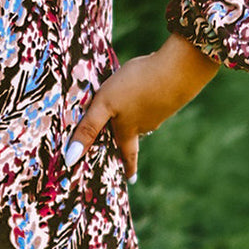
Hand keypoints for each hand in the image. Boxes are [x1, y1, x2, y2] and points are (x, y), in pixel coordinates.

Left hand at [64, 33, 219, 181]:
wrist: (178, 68)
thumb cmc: (136, 87)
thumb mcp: (105, 106)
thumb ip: (89, 128)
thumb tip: (71, 157)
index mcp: (129, 130)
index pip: (127, 154)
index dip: (127, 167)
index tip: (130, 180)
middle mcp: (146, 124)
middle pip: (134, 134)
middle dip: (128, 139)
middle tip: (124, 144)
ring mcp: (160, 109)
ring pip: (143, 117)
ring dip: (136, 117)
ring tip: (128, 111)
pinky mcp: (168, 93)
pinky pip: (151, 100)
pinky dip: (145, 98)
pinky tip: (144, 87)